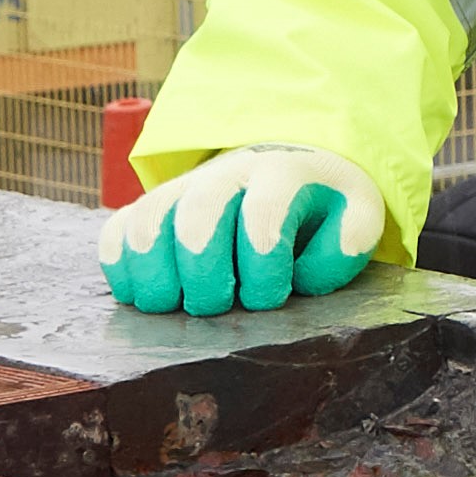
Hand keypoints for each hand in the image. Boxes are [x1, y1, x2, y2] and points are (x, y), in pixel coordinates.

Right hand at [103, 146, 386, 316]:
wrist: (289, 169)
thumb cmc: (324, 207)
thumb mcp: (357, 216)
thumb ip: (347, 243)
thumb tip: (303, 273)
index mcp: (281, 175)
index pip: (263, 214)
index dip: (262, 264)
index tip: (268, 298)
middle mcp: (226, 175)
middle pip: (197, 216)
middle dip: (202, 272)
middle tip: (214, 307)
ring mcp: (183, 189)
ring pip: (148, 220)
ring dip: (152, 270)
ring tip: (168, 305)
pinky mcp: (153, 208)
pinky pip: (118, 228)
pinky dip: (119, 263)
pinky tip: (136, 294)